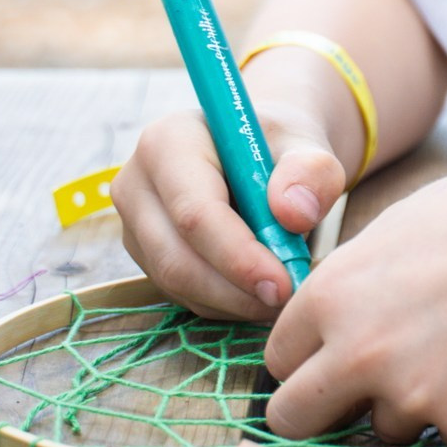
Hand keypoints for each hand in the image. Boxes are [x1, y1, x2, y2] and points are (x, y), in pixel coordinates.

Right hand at [113, 101, 349, 320]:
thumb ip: (311, 171)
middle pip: (176, 258)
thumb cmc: (278, 145)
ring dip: (234, 301)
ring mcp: (135, 224)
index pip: (195, 213)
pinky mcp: (146, 255)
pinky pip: (182, 294)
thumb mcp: (306, 143)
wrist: (254, 150)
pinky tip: (261, 291)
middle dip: (236, 290)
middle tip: (289, 299)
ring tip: (284, 293)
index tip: (284, 283)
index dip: (239, 256)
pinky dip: (226, 303)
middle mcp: (137, 184)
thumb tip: (294, 214)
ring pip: (178, 284)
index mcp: (167, 142)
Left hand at [262, 146, 446, 445]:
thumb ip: (350, 283)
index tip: (327, 360)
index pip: (277, 358)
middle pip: (294, 416)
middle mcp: (356, 353)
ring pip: (377, 429)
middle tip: (361, 394)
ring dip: (406, 408)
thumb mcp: (399, 230)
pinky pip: (440, 436)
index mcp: (330, 296)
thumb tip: (326, 321)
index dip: (304, 359)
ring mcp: (408, 396)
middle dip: (320, 410)